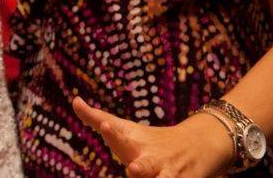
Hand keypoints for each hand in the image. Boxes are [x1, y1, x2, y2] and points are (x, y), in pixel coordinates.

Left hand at [73, 97, 235, 177]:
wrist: (197, 144)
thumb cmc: (149, 139)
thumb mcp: (124, 128)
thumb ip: (96, 118)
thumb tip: (75, 101)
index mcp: (134, 144)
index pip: (120, 138)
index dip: (112, 134)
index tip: (105, 126)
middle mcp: (152, 160)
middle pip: (145, 165)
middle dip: (140, 167)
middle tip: (133, 168)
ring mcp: (169, 174)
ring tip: (141, 173)